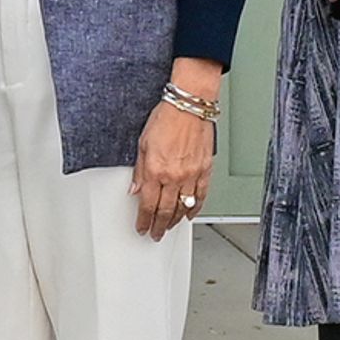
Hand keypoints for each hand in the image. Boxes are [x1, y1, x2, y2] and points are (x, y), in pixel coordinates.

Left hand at [131, 64, 219, 238]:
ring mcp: (191, 175)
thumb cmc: (166, 118)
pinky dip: (194, 208)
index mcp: (155, 170)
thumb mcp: (142, 143)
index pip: (148, 204)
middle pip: (165, 210)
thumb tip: (135, 189)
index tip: (142, 227)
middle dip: (159, 225)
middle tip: (155, 233)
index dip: (144, 220)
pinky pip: (201, 196)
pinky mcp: (205, 171)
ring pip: (183, 207)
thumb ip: (139, 171)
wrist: (189, 105)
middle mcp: (174, 176)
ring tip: (169, 226)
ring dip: (175, 220)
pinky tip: (189, 213)